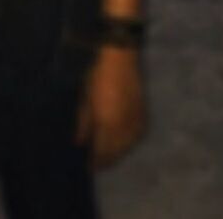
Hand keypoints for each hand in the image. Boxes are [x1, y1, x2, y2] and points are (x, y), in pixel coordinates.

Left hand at [74, 46, 145, 169]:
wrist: (120, 56)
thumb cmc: (97, 75)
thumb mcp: (86, 99)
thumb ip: (83, 123)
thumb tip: (80, 143)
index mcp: (107, 123)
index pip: (102, 151)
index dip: (95, 161)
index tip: (88, 167)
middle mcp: (123, 125)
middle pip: (116, 151)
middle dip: (107, 159)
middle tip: (98, 163)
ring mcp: (135, 119)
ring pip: (128, 145)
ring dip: (119, 152)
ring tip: (110, 155)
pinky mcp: (143, 112)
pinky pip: (137, 134)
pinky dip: (130, 141)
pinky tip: (124, 141)